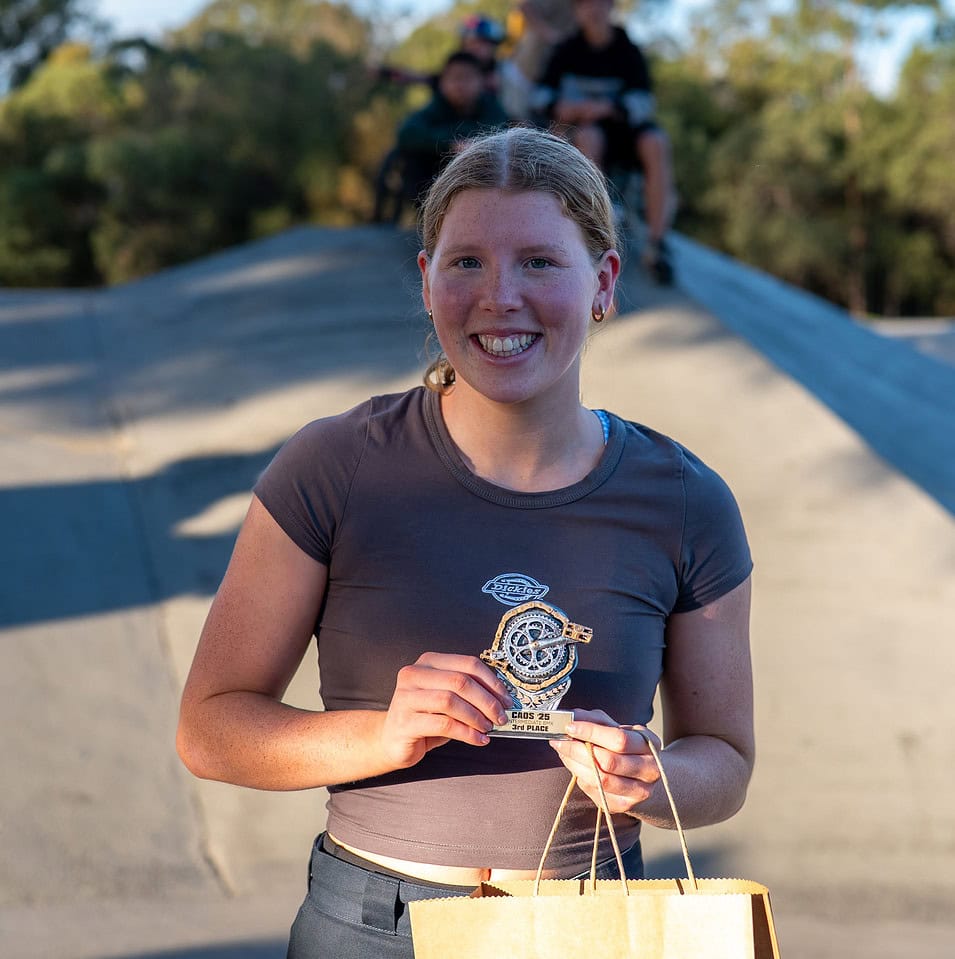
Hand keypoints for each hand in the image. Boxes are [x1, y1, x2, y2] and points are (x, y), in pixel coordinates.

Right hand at [379, 653, 511, 768]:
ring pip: (451, 701)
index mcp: (428, 662)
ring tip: (488, 728)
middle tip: (501, 716)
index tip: (507, 698)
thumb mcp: (447, 699)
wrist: (392, 740)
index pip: (467, 664)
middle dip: (487, 700)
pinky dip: (467, 733)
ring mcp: (406, 697)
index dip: (492, 681)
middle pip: (460, 681)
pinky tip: (478, 739)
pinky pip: (443, 725)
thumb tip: (502, 699)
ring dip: (476, 717)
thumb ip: (468, 693)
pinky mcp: (404, 721)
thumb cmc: (425, 717)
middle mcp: (414, 674)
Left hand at [549, 709, 662, 814]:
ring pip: (600, 780)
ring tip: (563, 751)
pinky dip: (580, 777)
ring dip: (575, 764)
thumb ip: (595, 720)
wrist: (644, 775)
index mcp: (649, 744)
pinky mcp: (624, 805)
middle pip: (608, 762)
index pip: (619, 739)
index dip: (591, 732)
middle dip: (577, 749)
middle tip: (559, 740)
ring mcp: (639, 791)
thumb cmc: (626, 746)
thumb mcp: (616, 727)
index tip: (569, 726)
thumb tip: (573, 716)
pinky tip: (575, 766)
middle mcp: (650, 770)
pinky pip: (596, 792)